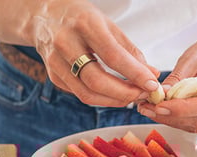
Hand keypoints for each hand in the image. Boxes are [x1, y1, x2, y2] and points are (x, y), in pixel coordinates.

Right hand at [32, 0, 159, 106]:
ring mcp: (56, 62)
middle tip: (143, 95)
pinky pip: (79, 93)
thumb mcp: (107, 24)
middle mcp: (66, 44)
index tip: (152, 85)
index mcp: (84, 25)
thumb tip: (150, 74)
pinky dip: (100, 97)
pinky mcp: (52, 75)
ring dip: (113, 100)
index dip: (134, 74)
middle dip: (124, 93)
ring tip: (131, 97)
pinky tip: (112, 93)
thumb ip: (129, 50)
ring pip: (86, 93)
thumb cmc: (80, 18)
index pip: (112, 56)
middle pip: (96, 80)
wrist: (44, 17)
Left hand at [137, 25, 196, 132]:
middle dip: (171, 117)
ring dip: (172, 120)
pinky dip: (179, 118)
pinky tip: (163, 111)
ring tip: (150, 109)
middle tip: (146, 109)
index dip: (182, 109)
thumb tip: (161, 95)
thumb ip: (178, 77)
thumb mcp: (193, 55)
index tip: (159, 107)